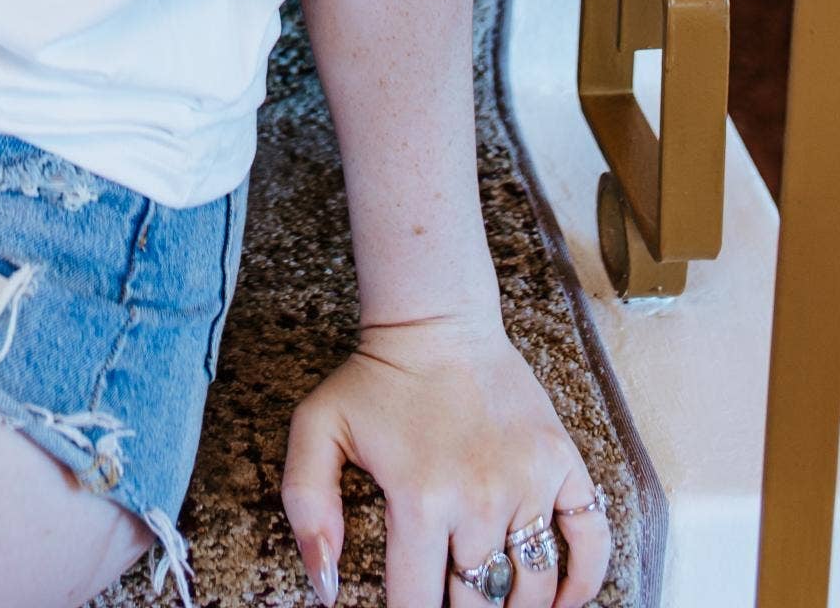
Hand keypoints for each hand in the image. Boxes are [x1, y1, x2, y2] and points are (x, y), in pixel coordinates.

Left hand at [280, 308, 613, 607]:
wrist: (437, 319)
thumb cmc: (374, 378)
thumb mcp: (317, 428)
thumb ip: (308, 507)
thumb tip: (326, 589)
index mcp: (421, 499)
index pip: (419, 604)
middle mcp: (480, 498)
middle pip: (478, 602)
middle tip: (449, 599)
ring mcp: (528, 482)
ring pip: (533, 586)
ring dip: (514, 607)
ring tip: (493, 603)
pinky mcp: (563, 464)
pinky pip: (591, 540)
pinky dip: (584, 583)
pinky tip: (561, 600)